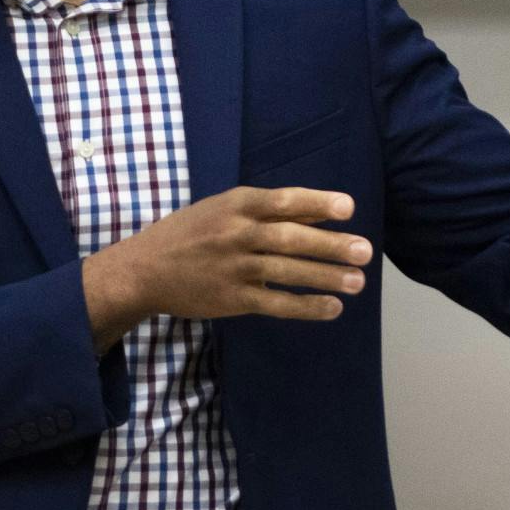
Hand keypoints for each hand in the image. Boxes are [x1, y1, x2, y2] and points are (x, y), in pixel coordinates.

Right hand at [82, 185, 371, 350]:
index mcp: (233, 205)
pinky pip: (276, 303)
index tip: (348, 208)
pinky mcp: (232, 299)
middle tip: (365, 251)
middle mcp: (234, 233)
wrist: (143, 270)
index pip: (281, 201)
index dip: (316, 203)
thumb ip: (266, 212)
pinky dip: (306, 306)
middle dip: (330, 245)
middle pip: (290, 238)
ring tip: (357, 281)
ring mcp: (233, 268)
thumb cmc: (188, 235)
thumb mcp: (220, 210)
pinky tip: (332, 308)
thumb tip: (320, 214)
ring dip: (326, 276)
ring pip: (287, 271)